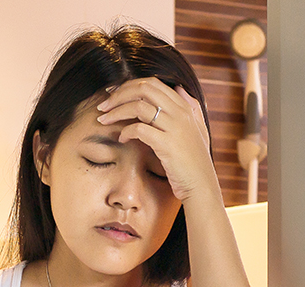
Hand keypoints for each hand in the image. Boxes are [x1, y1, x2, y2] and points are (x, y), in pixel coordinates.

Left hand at [96, 78, 218, 202]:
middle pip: (143, 89)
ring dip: (116, 111)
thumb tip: (177, 87)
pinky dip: (125, 132)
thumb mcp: (197, 128)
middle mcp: (180, 112)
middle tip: (103, 106)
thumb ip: (191, 106)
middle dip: (119, 95)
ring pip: (138, 106)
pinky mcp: (166, 144)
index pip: (152, 83)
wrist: (201, 184)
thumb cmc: (195, 160)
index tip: (112, 94)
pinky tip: (120, 139)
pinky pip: (139, 129)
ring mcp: (174, 127)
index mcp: (185, 106)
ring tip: (103, 120)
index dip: (128, 86)